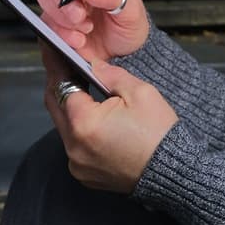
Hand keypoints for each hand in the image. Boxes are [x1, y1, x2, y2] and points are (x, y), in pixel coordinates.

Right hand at [38, 0, 148, 61]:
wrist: (121, 55)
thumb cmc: (129, 26)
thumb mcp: (131, 11)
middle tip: (81, 15)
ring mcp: (65, 0)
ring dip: (63, 16)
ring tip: (86, 27)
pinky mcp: (56, 20)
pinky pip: (46, 21)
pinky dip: (61, 32)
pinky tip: (79, 38)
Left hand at [43, 46, 177, 193]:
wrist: (170, 170)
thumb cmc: (158, 131)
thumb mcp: (140, 92)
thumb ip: (111, 74)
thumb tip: (92, 64)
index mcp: (84, 123)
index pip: (61, 86)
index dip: (58, 66)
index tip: (54, 51)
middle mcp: (73, 146)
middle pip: (55, 107)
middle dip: (59, 83)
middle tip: (65, 65)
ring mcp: (76, 163)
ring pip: (64, 127)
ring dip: (70, 107)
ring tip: (83, 89)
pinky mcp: (83, 174)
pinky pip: (74, 145)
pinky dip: (80, 129)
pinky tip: (95, 118)